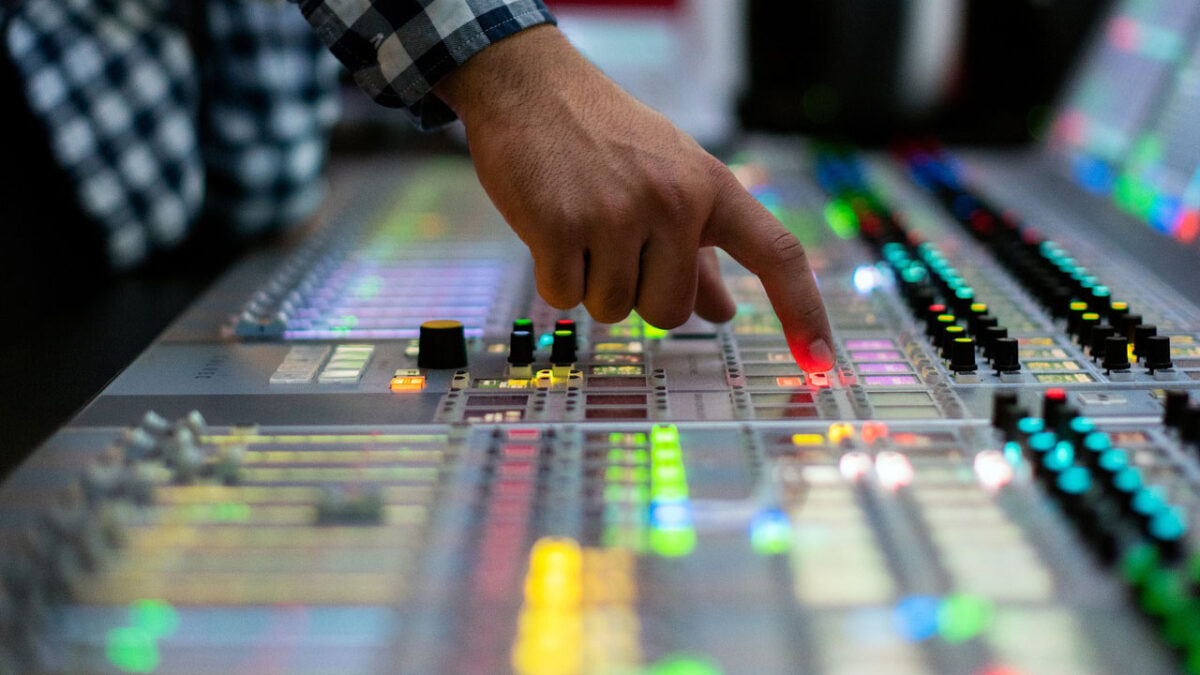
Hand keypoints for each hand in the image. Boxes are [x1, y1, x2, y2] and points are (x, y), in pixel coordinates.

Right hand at [434, 26, 833, 370]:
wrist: (532, 88)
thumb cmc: (608, 138)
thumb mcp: (671, 179)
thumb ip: (701, 252)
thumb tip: (723, 314)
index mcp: (711, 187)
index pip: (776, 254)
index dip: (804, 311)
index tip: (821, 361)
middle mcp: (673, 201)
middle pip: (670, 312)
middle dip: (639, 295)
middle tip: (615, 244)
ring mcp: (616, 214)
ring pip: (613, 310)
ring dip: (592, 283)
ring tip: (582, 225)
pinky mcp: (560, 227)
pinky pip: (565, 298)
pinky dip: (555, 277)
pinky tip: (551, 228)